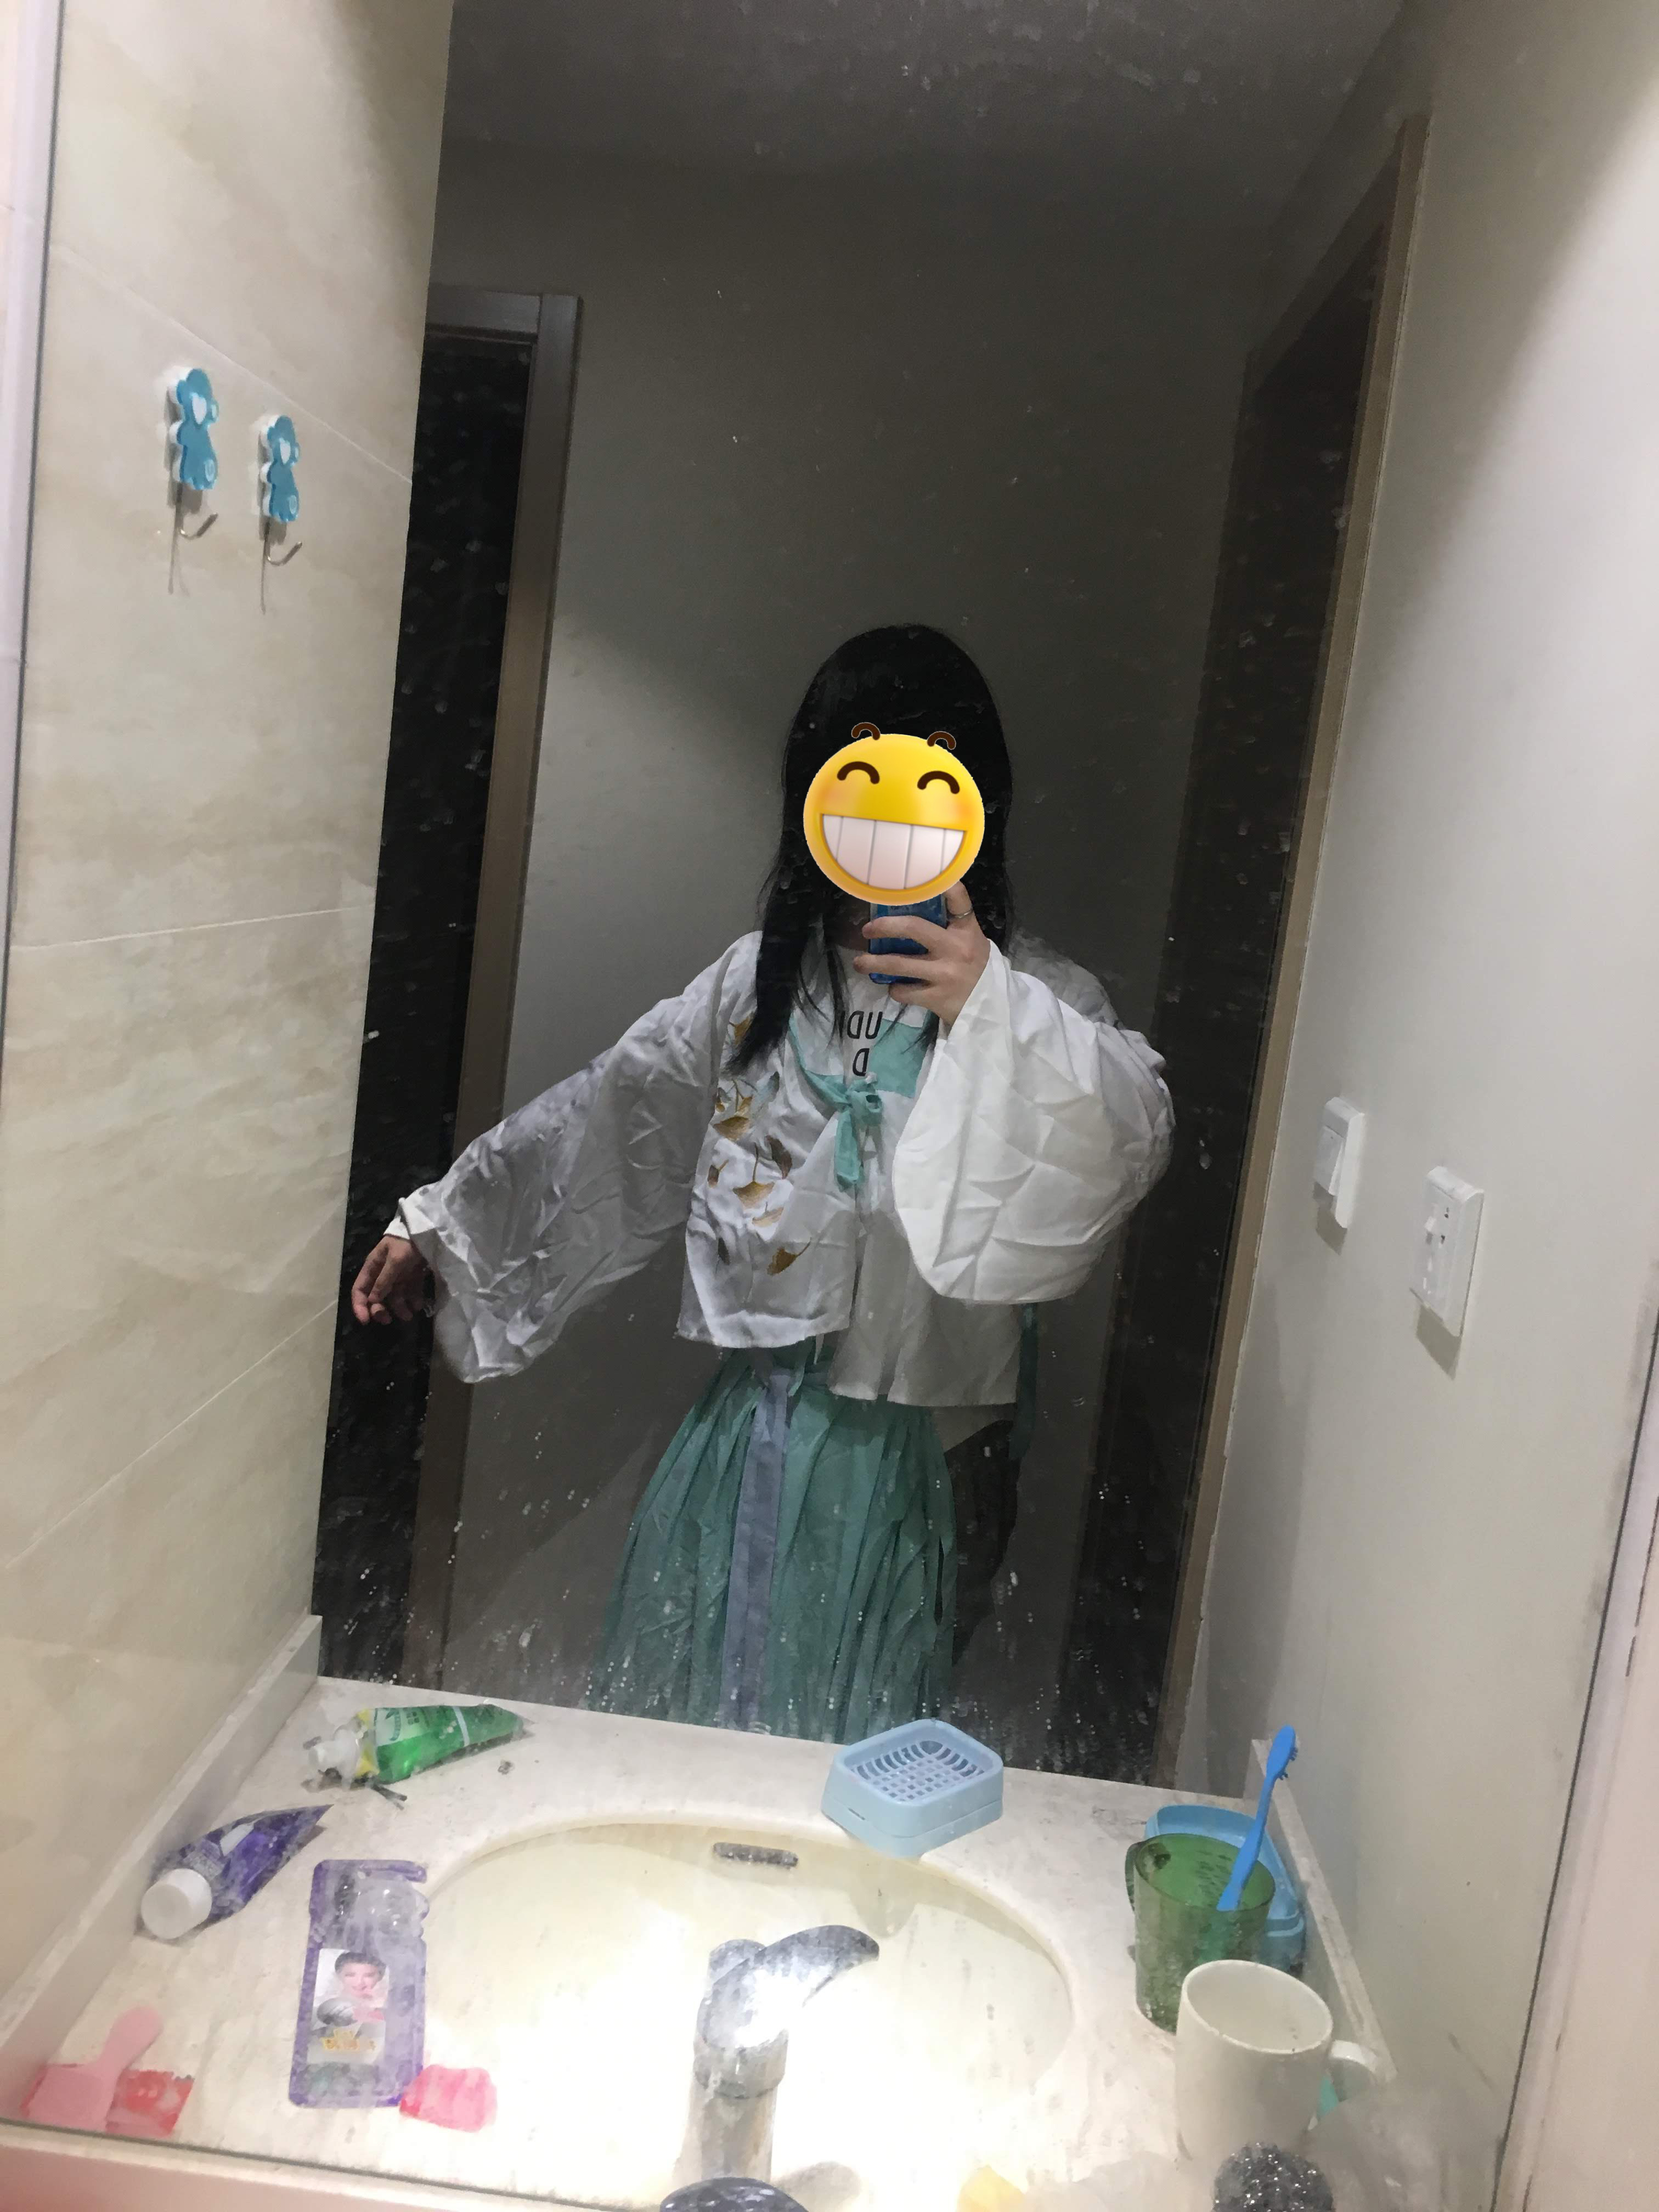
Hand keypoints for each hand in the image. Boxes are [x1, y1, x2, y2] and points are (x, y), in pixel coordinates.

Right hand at [351, 1235, 425, 1325]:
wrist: (429, 1230)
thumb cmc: (408, 1243)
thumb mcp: (395, 1261)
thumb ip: (384, 1281)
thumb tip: (373, 1300)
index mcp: (373, 1267)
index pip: (359, 1289)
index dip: (359, 1306)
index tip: (365, 1321)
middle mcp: (383, 1273)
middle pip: (376, 1297)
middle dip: (380, 1310)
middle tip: (388, 1321)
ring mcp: (399, 1275)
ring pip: (394, 1297)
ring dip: (399, 1308)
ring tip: (409, 1315)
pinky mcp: (413, 1276)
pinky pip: (410, 1292)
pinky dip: (413, 1300)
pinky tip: (419, 1305)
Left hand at [854, 882, 990, 1024]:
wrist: (989, 1004)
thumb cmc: (973, 965)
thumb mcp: (969, 938)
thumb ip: (949, 923)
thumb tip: (910, 906)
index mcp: (965, 930)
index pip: (957, 899)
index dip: (942, 884)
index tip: (921, 873)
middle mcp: (955, 948)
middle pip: (913, 928)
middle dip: (884, 926)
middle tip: (867, 930)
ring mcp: (944, 974)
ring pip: (898, 964)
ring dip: (873, 963)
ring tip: (860, 963)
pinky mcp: (936, 998)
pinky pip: (903, 991)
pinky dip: (894, 988)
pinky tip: (894, 986)